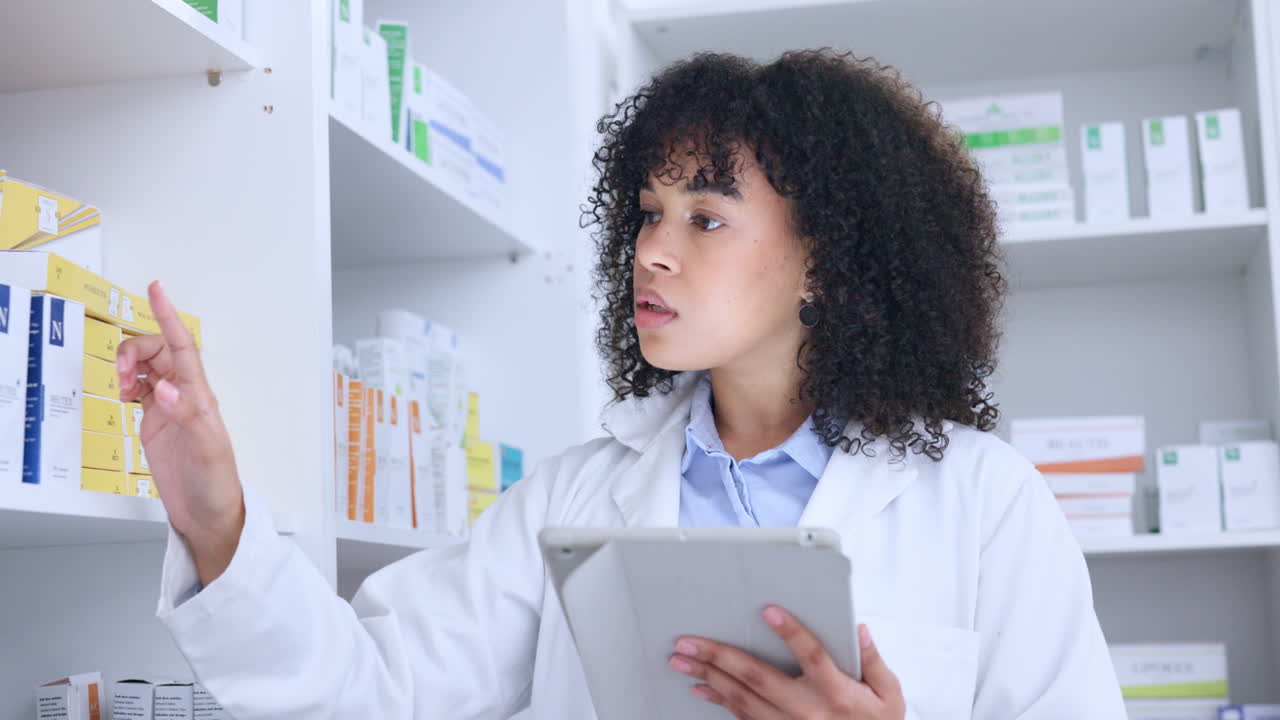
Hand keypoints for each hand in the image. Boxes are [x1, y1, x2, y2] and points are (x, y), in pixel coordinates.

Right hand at [117, 281, 243, 586]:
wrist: (209, 514)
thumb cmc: (216, 484)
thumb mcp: (207, 451)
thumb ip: (188, 417)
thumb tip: (166, 389)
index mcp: (200, 396)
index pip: (183, 346)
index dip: (168, 317)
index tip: (156, 289)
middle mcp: (186, 396)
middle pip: (157, 351)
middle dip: (134, 350)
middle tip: (123, 376)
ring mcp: (170, 408)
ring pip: (146, 366)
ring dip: (129, 366)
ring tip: (122, 387)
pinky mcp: (157, 422)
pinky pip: (139, 388)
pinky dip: (127, 382)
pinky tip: (124, 394)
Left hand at [668, 606, 904, 719]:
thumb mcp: (888, 694)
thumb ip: (873, 660)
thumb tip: (858, 629)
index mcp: (836, 693)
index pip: (811, 656)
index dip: (790, 632)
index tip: (769, 611)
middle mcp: (807, 711)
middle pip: (758, 678)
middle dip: (720, 656)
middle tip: (689, 641)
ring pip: (742, 699)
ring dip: (709, 676)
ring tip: (682, 660)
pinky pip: (743, 718)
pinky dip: (719, 702)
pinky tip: (700, 688)